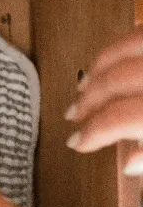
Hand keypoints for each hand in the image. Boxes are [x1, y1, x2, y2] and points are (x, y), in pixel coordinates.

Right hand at [65, 30, 142, 175]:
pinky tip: (120, 53)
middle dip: (89, 98)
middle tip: (75, 113)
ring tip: (86, 81)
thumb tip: (130, 164)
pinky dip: (127, 42)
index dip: (94, 133)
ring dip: (101, 64)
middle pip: (117, 80)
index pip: (119, 118)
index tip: (78, 142)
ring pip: (129, 46)